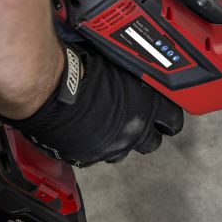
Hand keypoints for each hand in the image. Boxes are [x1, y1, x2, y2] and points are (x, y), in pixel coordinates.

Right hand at [0, 41, 182, 166]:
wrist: (49, 89)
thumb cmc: (79, 70)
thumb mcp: (117, 64)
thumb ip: (133, 77)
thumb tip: (136, 72)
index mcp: (147, 106)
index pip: (173, 120)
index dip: (169, 119)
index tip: (166, 118)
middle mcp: (134, 130)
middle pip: (152, 142)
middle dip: (147, 133)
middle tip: (137, 124)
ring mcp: (113, 146)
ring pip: (125, 151)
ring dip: (121, 141)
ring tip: (108, 127)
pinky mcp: (89, 157)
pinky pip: (98, 155)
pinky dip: (95, 146)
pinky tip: (87, 132)